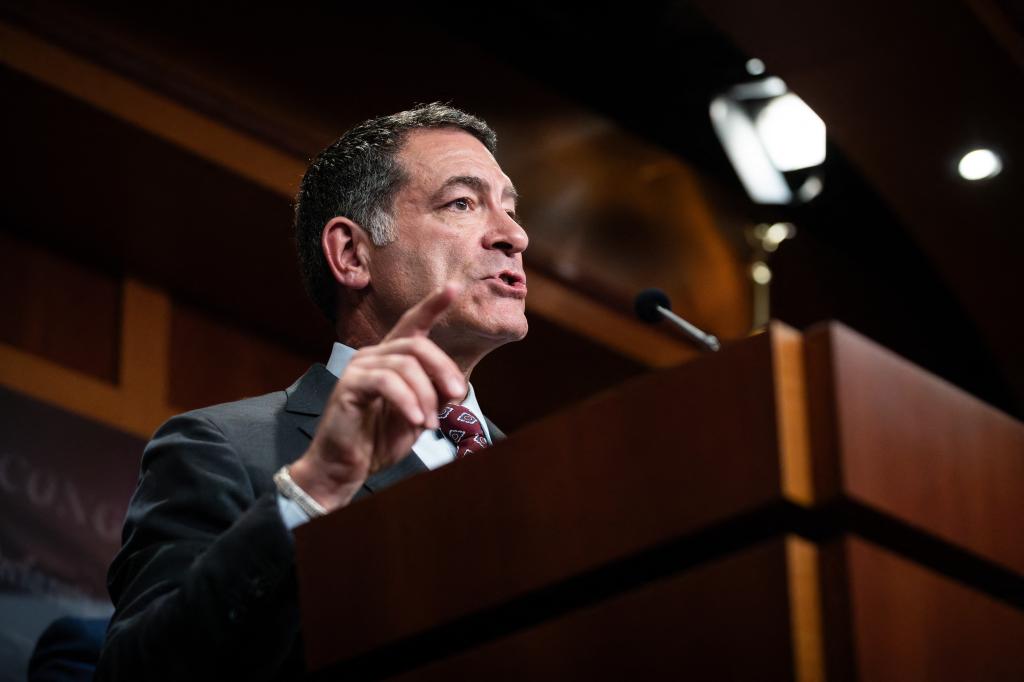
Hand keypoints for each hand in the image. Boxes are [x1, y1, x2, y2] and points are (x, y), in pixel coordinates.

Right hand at [288, 283, 466, 511]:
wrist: (344, 469)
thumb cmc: (377, 441)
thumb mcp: (418, 417)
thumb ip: (434, 397)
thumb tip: (454, 386)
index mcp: (390, 359)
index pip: (412, 324)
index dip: (433, 304)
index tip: (453, 287)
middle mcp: (373, 356)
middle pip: (418, 345)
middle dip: (443, 369)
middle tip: (456, 396)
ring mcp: (359, 368)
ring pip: (406, 365)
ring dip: (426, 396)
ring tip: (430, 423)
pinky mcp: (350, 385)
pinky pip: (387, 382)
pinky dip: (408, 402)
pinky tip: (417, 421)